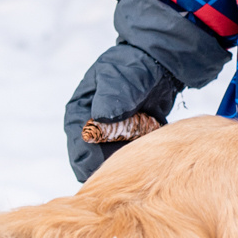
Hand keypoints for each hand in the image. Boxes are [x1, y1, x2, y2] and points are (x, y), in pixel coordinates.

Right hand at [63, 0, 230, 181]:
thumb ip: (112, 97)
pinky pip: (130, 158)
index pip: (78, 146)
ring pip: (112, 162)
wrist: (159, 62)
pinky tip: (150, 160)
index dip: (89, 161)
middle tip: (126, 176)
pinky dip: (139, 160)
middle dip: (108, 169)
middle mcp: (91, 127)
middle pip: (94, 159)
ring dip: (125, 166)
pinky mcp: (129, 139)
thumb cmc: (132, 66)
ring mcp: (111, 135)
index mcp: (79, 112)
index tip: (104, 171)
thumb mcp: (119, 77)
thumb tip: (100, 119)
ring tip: (141, 168)